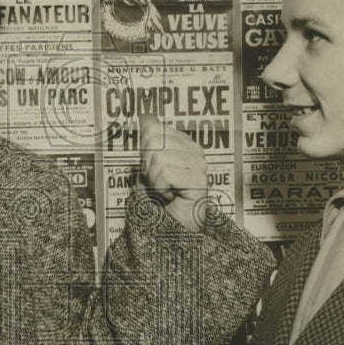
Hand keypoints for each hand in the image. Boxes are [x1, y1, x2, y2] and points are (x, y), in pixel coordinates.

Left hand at [137, 113, 208, 229]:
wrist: (171, 229)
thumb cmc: (159, 200)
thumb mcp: (148, 165)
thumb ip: (148, 140)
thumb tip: (146, 115)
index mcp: (183, 142)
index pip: (152, 127)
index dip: (143, 151)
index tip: (153, 168)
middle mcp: (194, 149)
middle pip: (153, 139)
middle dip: (147, 165)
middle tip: (159, 182)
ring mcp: (199, 164)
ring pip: (158, 157)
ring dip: (154, 180)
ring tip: (166, 190)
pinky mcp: (199, 179)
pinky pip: (166, 173)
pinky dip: (161, 188)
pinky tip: (171, 196)